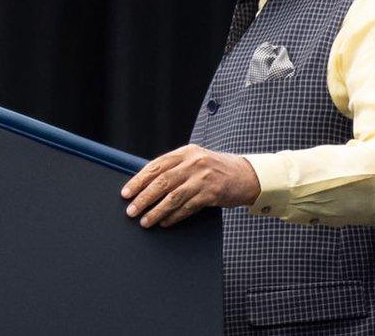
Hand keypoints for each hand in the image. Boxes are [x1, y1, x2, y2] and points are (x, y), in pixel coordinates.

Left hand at [120, 144, 260, 227]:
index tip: (126, 192)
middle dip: (143, 198)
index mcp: (186, 152)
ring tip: (144, 221)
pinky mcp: (212, 194)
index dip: (139, 180)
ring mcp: (203, 178)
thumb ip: (175, 168)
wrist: (247, 176)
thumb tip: (147, 184)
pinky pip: (187, 208)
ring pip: (173, 197)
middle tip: (131, 210)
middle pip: (162, 182)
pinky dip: (174, 217)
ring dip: (156, 211)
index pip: (156, 166)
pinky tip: (164, 223)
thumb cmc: (217, 169)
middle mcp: (194, 163)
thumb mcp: (196, 160)